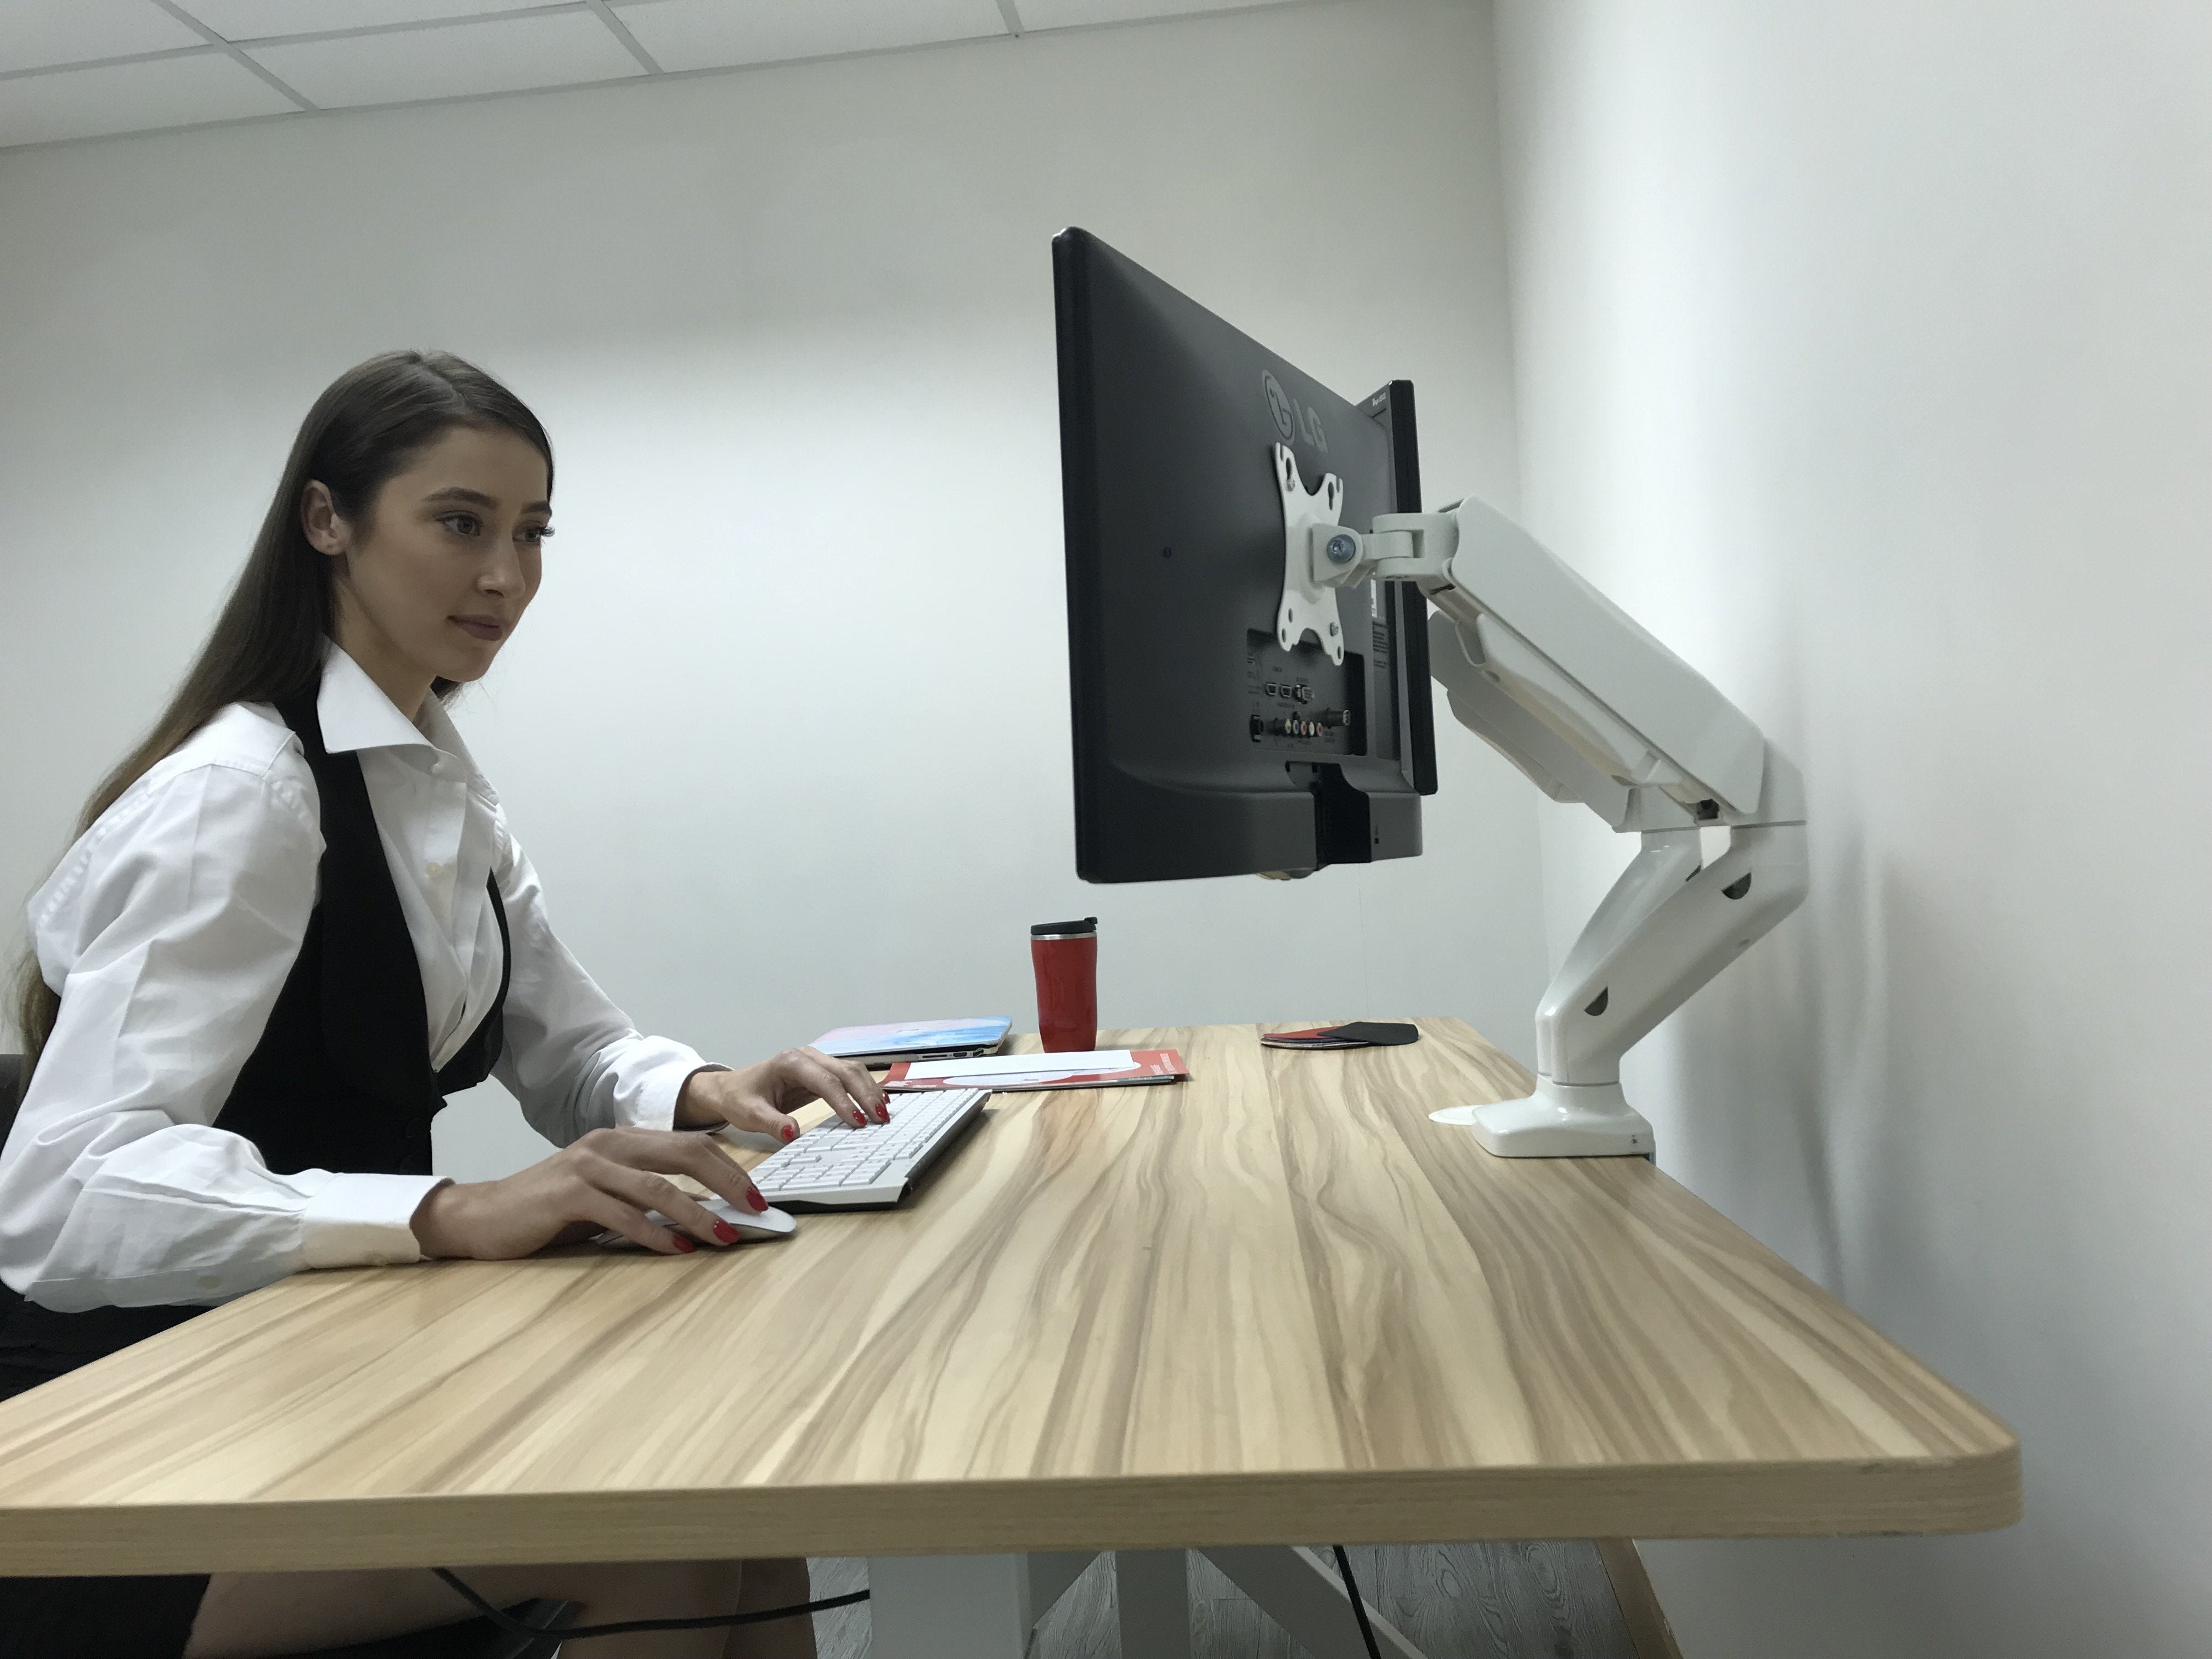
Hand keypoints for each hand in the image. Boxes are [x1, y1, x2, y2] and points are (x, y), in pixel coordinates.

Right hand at [410, 1127, 769, 1258]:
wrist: (484, 1216)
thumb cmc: (552, 1210)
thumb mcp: (607, 1195)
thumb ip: (648, 1195)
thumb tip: (706, 1214)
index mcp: (624, 1140)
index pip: (692, 1144)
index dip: (730, 1169)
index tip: (759, 1197)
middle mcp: (610, 1145)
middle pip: (686, 1154)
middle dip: (728, 1182)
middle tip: (757, 1210)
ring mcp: (588, 1166)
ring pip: (659, 1186)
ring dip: (698, 1214)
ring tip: (725, 1237)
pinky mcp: (568, 1194)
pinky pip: (623, 1214)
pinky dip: (655, 1233)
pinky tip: (677, 1249)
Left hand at [674, 1048, 889, 1139]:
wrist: (731, 1088)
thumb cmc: (739, 1098)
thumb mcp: (749, 1114)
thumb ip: (772, 1123)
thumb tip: (794, 1133)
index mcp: (790, 1062)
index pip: (826, 1081)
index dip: (844, 1101)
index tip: (858, 1122)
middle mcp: (807, 1057)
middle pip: (846, 1071)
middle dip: (866, 1094)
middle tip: (881, 1119)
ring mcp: (816, 1062)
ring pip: (852, 1071)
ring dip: (870, 1090)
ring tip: (884, 1113)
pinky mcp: (821, 1072)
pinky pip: (848, 1077)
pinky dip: (865, 1088)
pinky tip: (877, 1102)